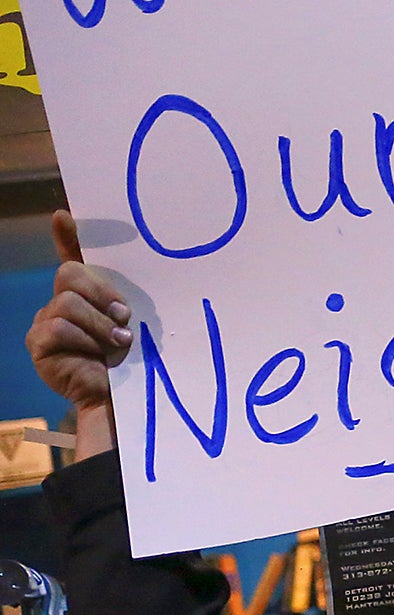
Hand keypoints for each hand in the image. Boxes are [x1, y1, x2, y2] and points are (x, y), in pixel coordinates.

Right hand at [27, 212, 128, 454]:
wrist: (121, 399)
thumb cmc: (132, 361)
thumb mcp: (134, 325)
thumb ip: (126, 302)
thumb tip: (130, 293)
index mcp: (86, 295)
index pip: (72, 258)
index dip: (67, 236)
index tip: (63, 215)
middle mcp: (60, 303)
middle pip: (70, 274)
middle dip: (102, 294)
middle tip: (123, 319)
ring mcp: (45, 322)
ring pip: (67, 304)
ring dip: (99, 325)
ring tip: (116, 345)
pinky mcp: (38, 344)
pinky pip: (59, 328)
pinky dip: (84, 341)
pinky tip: (96, 356)